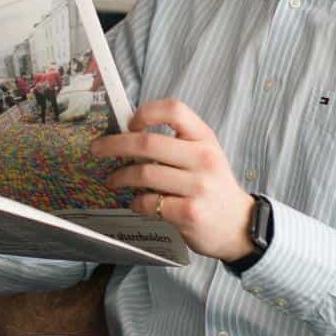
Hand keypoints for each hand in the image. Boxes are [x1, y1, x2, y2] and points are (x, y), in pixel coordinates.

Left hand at [92, 98, 254, 262]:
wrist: (238, 225)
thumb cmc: (212, 187)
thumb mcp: (203, 156)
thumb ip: (175, 144)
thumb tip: (128, 135)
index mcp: (205, 139)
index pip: (174, 110)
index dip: (146, 113)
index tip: (130, 123)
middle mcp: (203, 159)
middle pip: (148, 142)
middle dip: (114, 145)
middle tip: (97, 149)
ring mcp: (198, 187)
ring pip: (144, 174)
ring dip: (120, 177)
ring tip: (113, 180)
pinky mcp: (189, 213)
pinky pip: (149, 202)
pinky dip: (137, 202)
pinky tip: (138, 203)